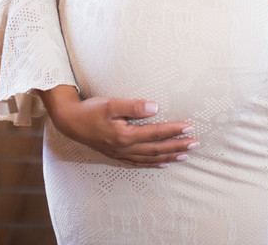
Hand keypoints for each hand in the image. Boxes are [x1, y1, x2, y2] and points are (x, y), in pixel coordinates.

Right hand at [40, 85, 197, 167]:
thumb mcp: (111, 104)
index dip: (173, 130)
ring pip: (150, 158)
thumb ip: (134, 106)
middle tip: (195, 144)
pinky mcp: (117, 155)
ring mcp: (121, 154)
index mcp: (126, 135)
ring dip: (169, 156)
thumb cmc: (91, 110)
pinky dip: (153, 164)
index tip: (189, 127)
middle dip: (177, 146)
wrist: (71, 122)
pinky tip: (163, 163)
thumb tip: (156, 107)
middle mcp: (125, 148)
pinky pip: (139, 163)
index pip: (156, 133)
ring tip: (185, 155)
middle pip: (157, 149)